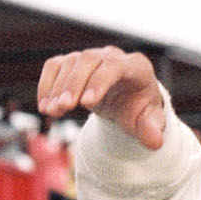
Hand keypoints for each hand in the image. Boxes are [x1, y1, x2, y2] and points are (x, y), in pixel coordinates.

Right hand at [37, 45, 168, 148]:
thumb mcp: (148, 121)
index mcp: (136, 67)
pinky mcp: (73, 63)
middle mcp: (112, 56)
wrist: (127, 103)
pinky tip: (45, 105)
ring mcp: (91, 57)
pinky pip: (55, 66)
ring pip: (70, 63)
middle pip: (88, 60)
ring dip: (57, 87)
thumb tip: (155, 142)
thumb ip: (152, 130)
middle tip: (63, 107)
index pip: (116, 66)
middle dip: (74, 84)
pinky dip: (47, 85)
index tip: (87, 103)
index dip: (100, 81)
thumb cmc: (139, 110)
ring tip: (52, 111)